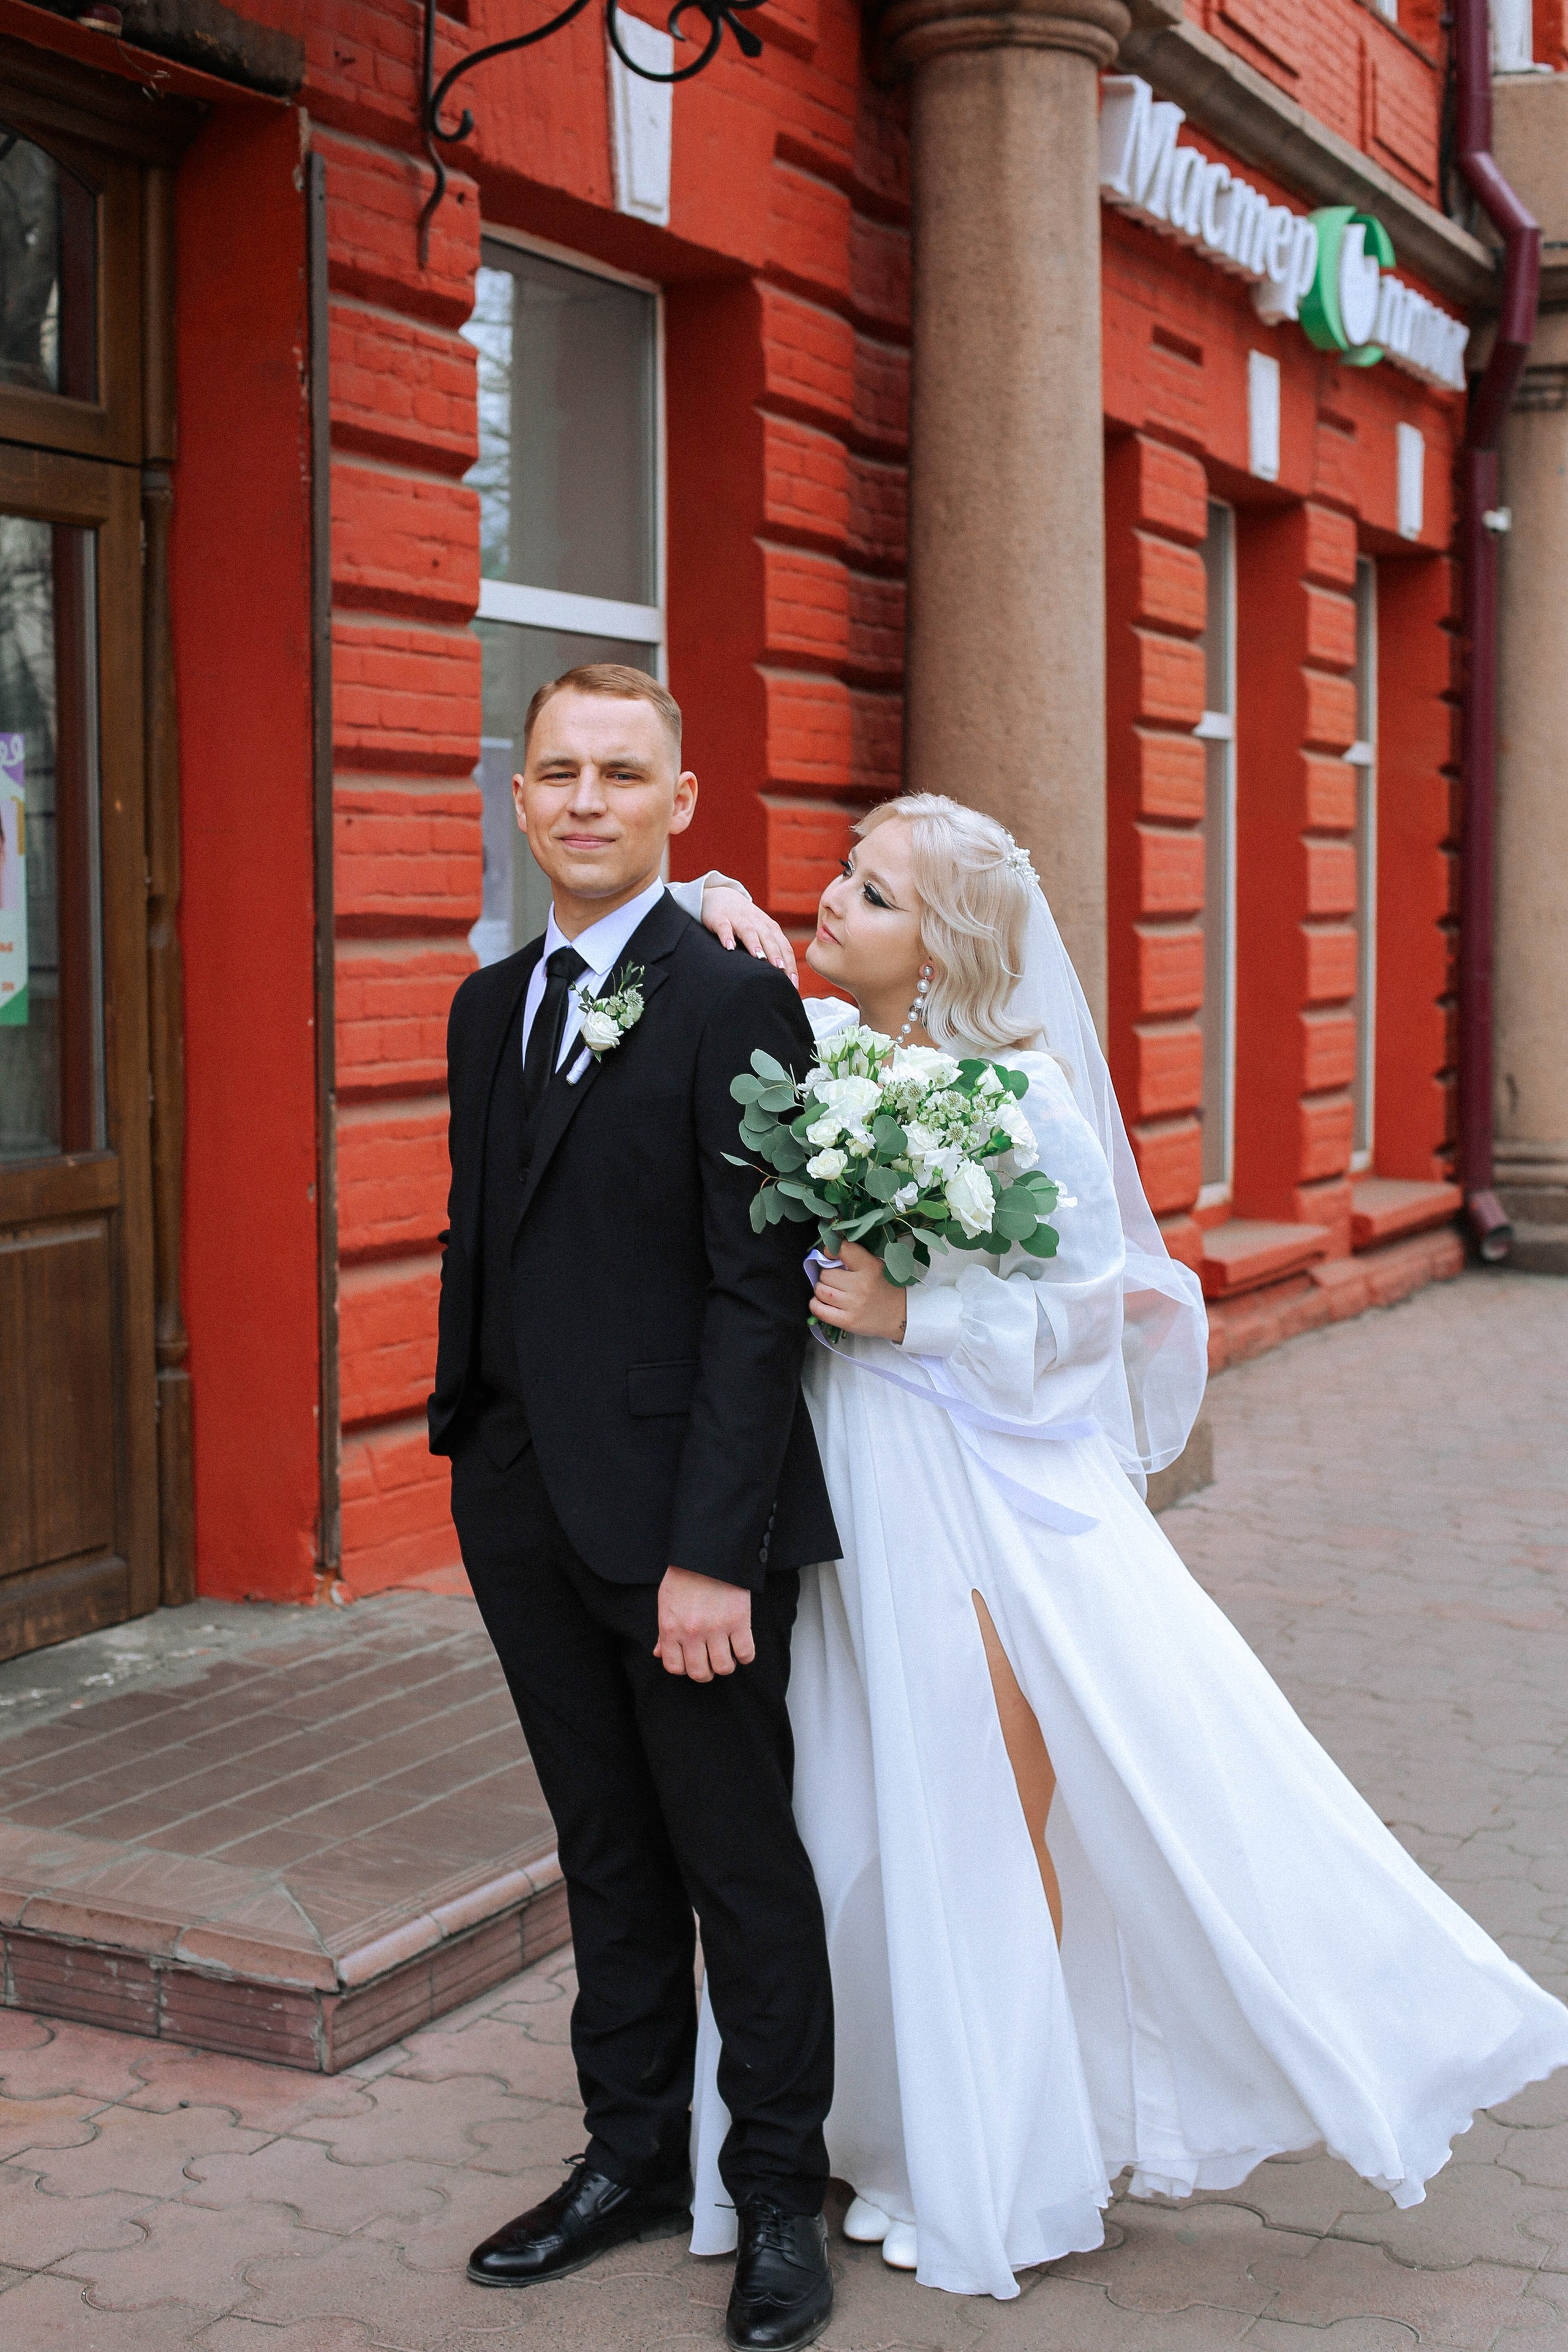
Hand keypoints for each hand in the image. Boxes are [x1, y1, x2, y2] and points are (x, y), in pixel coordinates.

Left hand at [655, 1565, 755, 1679]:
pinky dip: (745, 1656)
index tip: (691, 1661)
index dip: (684, 1668)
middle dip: (705, 1672)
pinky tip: (741, 1647)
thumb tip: (659, 1653)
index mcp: (671, 1628)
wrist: (708, 1552)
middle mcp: (692, 1632)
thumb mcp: (666, 1602)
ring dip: (726, 1665)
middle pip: (700, 1673)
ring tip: (727, 1654)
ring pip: (723, 1667)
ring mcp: (717, 1628)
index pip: (674, 1667)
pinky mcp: (739, 1621)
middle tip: (710, 1660)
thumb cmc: (684, 1575)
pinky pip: (746, 1653)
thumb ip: (664, 1631)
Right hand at [702, 883, 798, 985]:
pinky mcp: (720, 917)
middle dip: (776, 954)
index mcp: (769, 927)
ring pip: (749, 931)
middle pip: (769, 938)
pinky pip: (724, 927)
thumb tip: (782, 980)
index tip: (793, 983)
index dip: (790, 963)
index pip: (784, 946)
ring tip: (760, 958)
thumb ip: (770, 951)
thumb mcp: (760, 932)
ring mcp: (738, 918)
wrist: (719, 896)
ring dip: (755, 944)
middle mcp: (757, 921)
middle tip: (781, 969)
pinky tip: (729, 947)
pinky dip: (727, 936)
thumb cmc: (743, 922)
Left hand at [810, 1238, 908, 1341]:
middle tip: (837, 1279)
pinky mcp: (848, 1321)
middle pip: (825, 1274)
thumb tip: (827, 1253)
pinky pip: (819, 1310)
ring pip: (820, 1290)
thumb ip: (854, 1257)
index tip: (831, 1255)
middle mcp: (861, 1285)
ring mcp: (853, 1305)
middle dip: (828, 1275)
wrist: (902, 1314)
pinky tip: (824, 1302)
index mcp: (870, 1267)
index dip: (831, 1251)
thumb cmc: (886, 1287)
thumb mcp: (876, 1265)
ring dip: (822, 1290)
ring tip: (832, 1291)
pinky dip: (816, 1304)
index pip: (842, 1250)